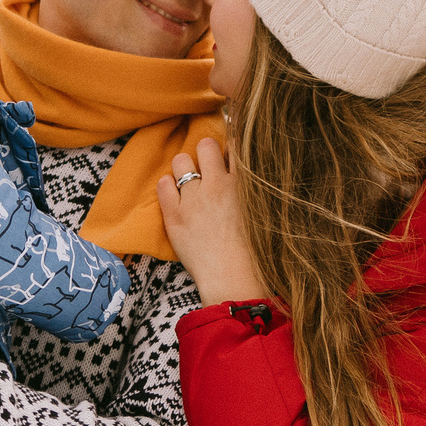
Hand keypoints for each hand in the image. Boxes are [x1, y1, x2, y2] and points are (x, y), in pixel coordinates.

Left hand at [156, 137, 264, 304]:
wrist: (235, 280)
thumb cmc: (254, 253)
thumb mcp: (262, 212)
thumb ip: (253, 189)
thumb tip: (241, 171)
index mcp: (245, 184)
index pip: (236, 146)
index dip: (230, 148)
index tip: (226, 158)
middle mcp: (219, 185)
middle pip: (206, 145)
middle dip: (205, 153)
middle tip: (207, 170)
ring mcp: (194, 199)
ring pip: (181, 160)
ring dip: (184, 168)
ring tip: (189, 184)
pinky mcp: (175, 215)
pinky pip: (163, 184)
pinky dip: (167, 186)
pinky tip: (175, 196)